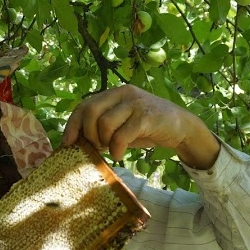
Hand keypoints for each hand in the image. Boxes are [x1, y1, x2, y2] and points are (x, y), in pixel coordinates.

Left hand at [62, 85, 219, 169]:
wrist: (181, 127)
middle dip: (88, 134)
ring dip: (104, 142)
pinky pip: (121, 135)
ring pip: (104, 123)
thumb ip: (102, 126)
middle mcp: (123, 93)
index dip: (72, 125)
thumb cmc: (147, 128)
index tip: (67, 143)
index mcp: (114, 93)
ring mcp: (135, 103)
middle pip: (90, 111)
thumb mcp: (121, 124)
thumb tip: (76, 141)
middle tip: (98, 147)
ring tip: (112, 149)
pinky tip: (120, 155)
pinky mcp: (146, 117)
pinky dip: (116, 149)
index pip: (84, 105)